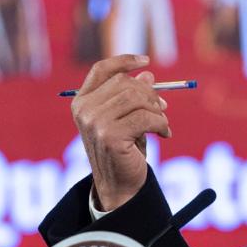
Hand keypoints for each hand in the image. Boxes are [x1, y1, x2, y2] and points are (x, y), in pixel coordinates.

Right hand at [70, 55, 170, 211]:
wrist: (120, 185)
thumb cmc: (123, 150)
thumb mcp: (127, 119)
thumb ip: (132, 97)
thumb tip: (147, 74)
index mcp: (82, 102)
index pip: (101, 69)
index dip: (124, 61)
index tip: (146, 61)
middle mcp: (84, 109)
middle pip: (125, 83)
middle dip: (150, 94)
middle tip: (163, 108)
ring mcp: (94, 122)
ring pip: (137, 99)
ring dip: (157, 111)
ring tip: (162, 124)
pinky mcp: (109, 135)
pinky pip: (146, 117)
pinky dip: (161, 124)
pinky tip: (164, 134)